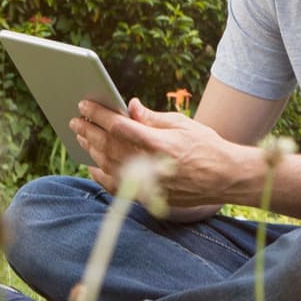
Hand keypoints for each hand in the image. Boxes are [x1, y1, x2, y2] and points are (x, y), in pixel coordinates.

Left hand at [70, 98, 257, 208]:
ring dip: (92, 150)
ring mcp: (147, 184)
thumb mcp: (182, 124)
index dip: (99, 114)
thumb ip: (151, 118)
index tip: (85, 104)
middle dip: (89, 130)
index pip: (118, 125)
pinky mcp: (148, 197)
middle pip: (108, 145)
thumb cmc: (206, 146)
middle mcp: (149, 165)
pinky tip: (93, 165)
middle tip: (75, 120)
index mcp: (158, 142)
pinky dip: (102, 176)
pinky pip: (117, 187)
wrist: (225, 178)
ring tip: (83, 137)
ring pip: (108, 165)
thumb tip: (128, 107)